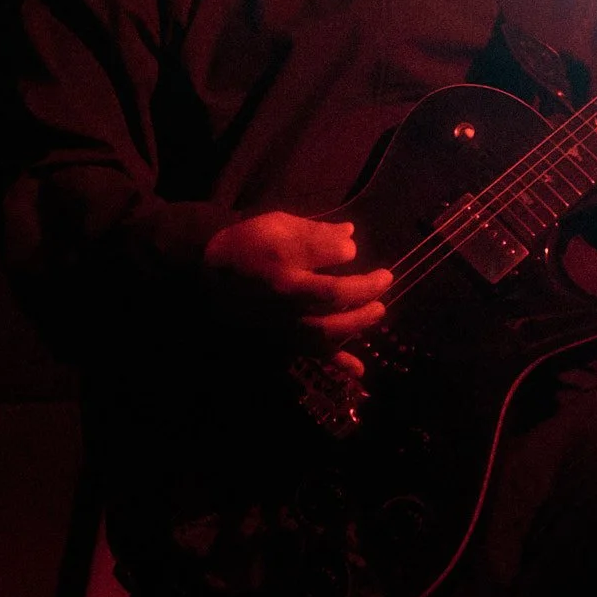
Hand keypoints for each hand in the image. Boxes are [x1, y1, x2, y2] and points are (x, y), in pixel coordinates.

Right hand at [203, 212, 392, 349]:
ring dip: (359, 322)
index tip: (351, 249)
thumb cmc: (249, 244)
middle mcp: (286, 297)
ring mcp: (284, 322)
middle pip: (335, 297)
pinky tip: (360, 371)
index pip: (330, 257)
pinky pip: (312, 354)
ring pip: (328, 329)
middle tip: (385, 279)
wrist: (210, 275)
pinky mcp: (282, 339)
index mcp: (284, 263)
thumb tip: (351, 237)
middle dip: (366, 289)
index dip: (347, 253)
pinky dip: (337, 363)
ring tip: (378, 310)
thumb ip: (315, 232)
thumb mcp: (277, 225)